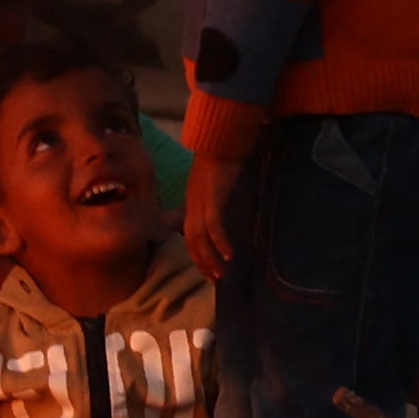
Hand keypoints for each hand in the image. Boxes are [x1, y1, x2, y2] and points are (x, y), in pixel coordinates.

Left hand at [186, 149, 238, 282]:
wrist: (221, 138)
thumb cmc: (222, 157)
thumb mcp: (216, 183)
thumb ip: (216, 198)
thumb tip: (224, 211)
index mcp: (192, 202)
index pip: (190, 234)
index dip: (198, 254)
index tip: (208, 269)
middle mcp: (192, 204)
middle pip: (192, 241)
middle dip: (203, 263)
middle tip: (215, 280)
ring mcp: (200, 202)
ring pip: (200, 238)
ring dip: (210, 258)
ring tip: (221, 274)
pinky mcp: (212, 198)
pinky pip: (213, 226)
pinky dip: (220, 242)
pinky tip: (229, 254)